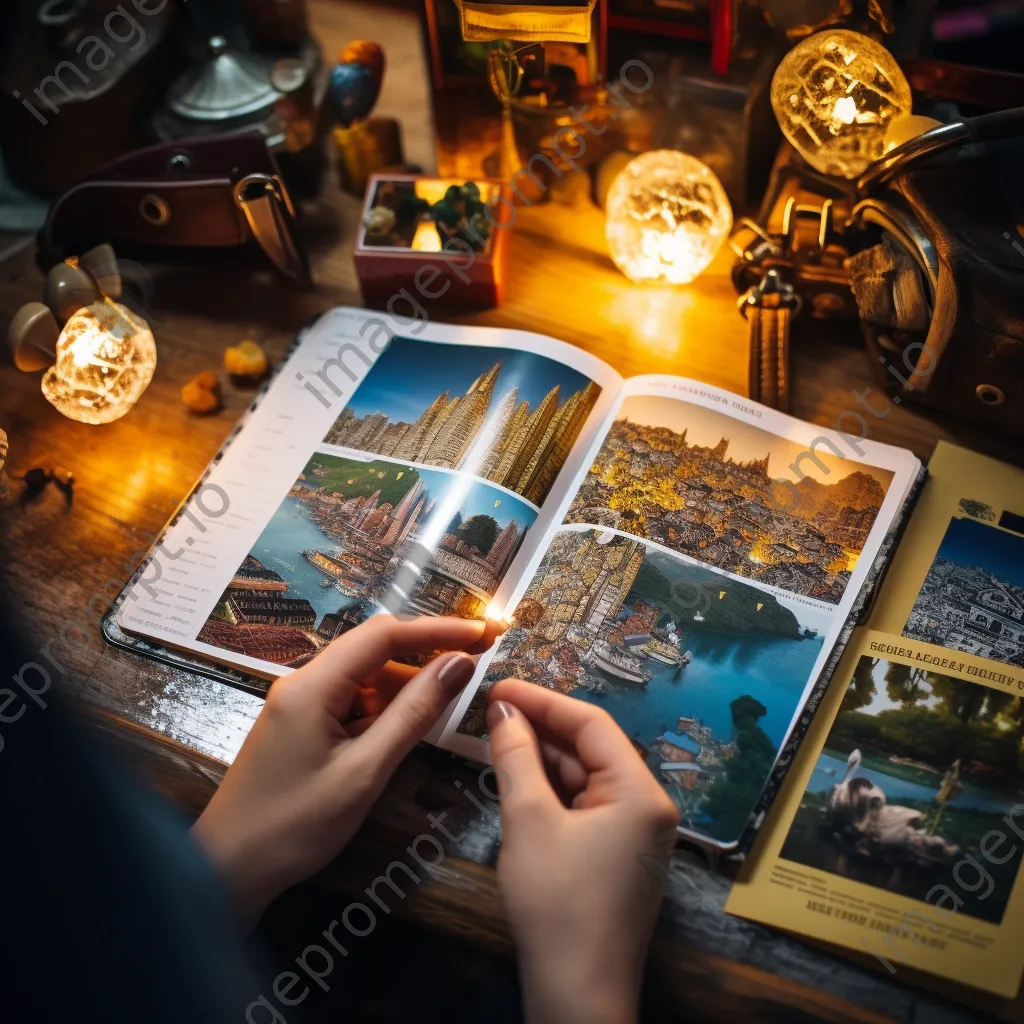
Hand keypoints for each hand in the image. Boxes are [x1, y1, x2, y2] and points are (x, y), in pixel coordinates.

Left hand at [192, 615, 503, 924]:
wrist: (228, 870)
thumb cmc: (294, 825)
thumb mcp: (365, 771)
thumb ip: (414, 714)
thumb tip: (459, 664)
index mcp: (313, 685)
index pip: (384, 634)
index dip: (438, 628)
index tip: (483, 632)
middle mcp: (304, 682)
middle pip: (375, 650)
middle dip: (428, 652)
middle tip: (480, 659)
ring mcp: (301, 704)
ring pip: (367, 678)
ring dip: (409, 684)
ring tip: (454, 697)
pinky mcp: (303, 726)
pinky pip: (354, 702)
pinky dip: (387, 708)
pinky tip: (412, 724)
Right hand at [485, 679, 678, 1023]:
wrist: (577, 998)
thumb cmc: (557, 904)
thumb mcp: (529, 821)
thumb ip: (516, 757)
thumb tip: (502, 710)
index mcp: (641, 792)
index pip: (592, 724)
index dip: (542, 700)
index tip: (498, 686)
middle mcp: (647, 807)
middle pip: (590, 749)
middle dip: (540, 730)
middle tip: (490, 711)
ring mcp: (634, 836)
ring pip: (584, 779)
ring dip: (541, 761)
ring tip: (494, 739)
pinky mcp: (616, 859)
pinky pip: (583, 808)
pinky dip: (550, 793)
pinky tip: (516, 780)